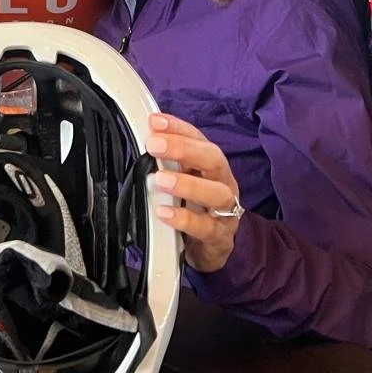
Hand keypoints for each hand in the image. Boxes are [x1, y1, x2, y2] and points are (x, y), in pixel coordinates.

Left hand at [146, 113, 242, 273]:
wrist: (212, 250)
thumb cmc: (196, 209)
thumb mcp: (183, 181)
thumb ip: (168, 162)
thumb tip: (146, 139)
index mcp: (212, 166)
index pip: (199, 139)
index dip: (178, 128)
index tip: (155, 122)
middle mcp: (223, 184)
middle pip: (214, 159)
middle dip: (184, 149)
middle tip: (155, 145)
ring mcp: (226, 211)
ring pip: (217, 193)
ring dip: (187, 184)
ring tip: (161, 180)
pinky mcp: (220, 238)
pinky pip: (206, 228)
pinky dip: (185, 219)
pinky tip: (165, 213)